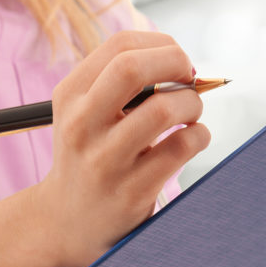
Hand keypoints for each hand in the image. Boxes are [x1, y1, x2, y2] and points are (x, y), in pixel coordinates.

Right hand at [36, 30, 209, 266]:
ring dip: (192, 104)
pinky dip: (199, 135)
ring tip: (190, 114)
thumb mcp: (83, 112)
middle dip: (175, 62)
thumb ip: (120, 82)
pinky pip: (181, 148)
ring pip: (163, 109)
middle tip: (190, 77)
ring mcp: (105, 160)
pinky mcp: (131, 191)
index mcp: (69, 96)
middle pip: (131, 68)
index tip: (176, 61)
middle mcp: (81, 124)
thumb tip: (181, 62)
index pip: (119, 46)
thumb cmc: (88, 155)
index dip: (160, 44)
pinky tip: (192, 139)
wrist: (66, 221)